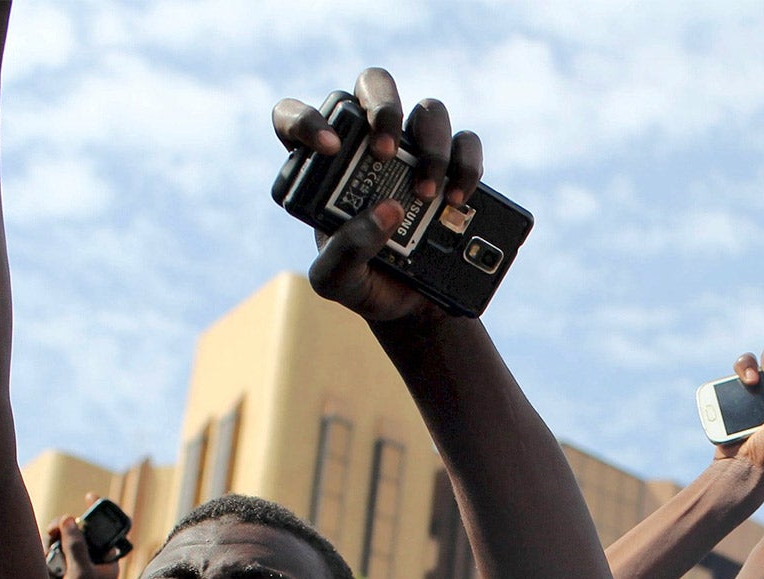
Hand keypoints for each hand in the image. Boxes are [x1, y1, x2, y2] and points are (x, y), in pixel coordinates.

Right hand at [46, 511, 121, 578]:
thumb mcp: (81, 575)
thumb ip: (77, 547)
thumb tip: (71, 520)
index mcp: (108, 563)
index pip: (108, 532)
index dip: (100, 513)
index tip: (90, 496)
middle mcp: (92, 563)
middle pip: (80, 532)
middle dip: (68, 527)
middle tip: (56, 529)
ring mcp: (74, 568)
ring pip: (63, 541)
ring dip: (54, 540)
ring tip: (49, 546)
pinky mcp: (57, 574)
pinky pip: (50, 553)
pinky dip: (46, 551)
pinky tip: (43, 560)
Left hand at [271, 68, 483, 325]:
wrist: (414, 308)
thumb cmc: (366, 285)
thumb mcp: (338, 282)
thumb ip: (346, 251)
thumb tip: (386, 211)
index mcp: (324, 164)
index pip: (296, 116)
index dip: (306, 120)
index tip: (330, 148)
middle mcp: (369, 143)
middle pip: (373, 85)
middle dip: (383, 108)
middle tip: (385, 152)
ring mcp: (416, 151)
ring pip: (429, 110)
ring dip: (431, 146)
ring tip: (427, 194)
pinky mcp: (454, 166)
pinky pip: (468, 143)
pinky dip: (467, 164)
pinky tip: (457, 197)